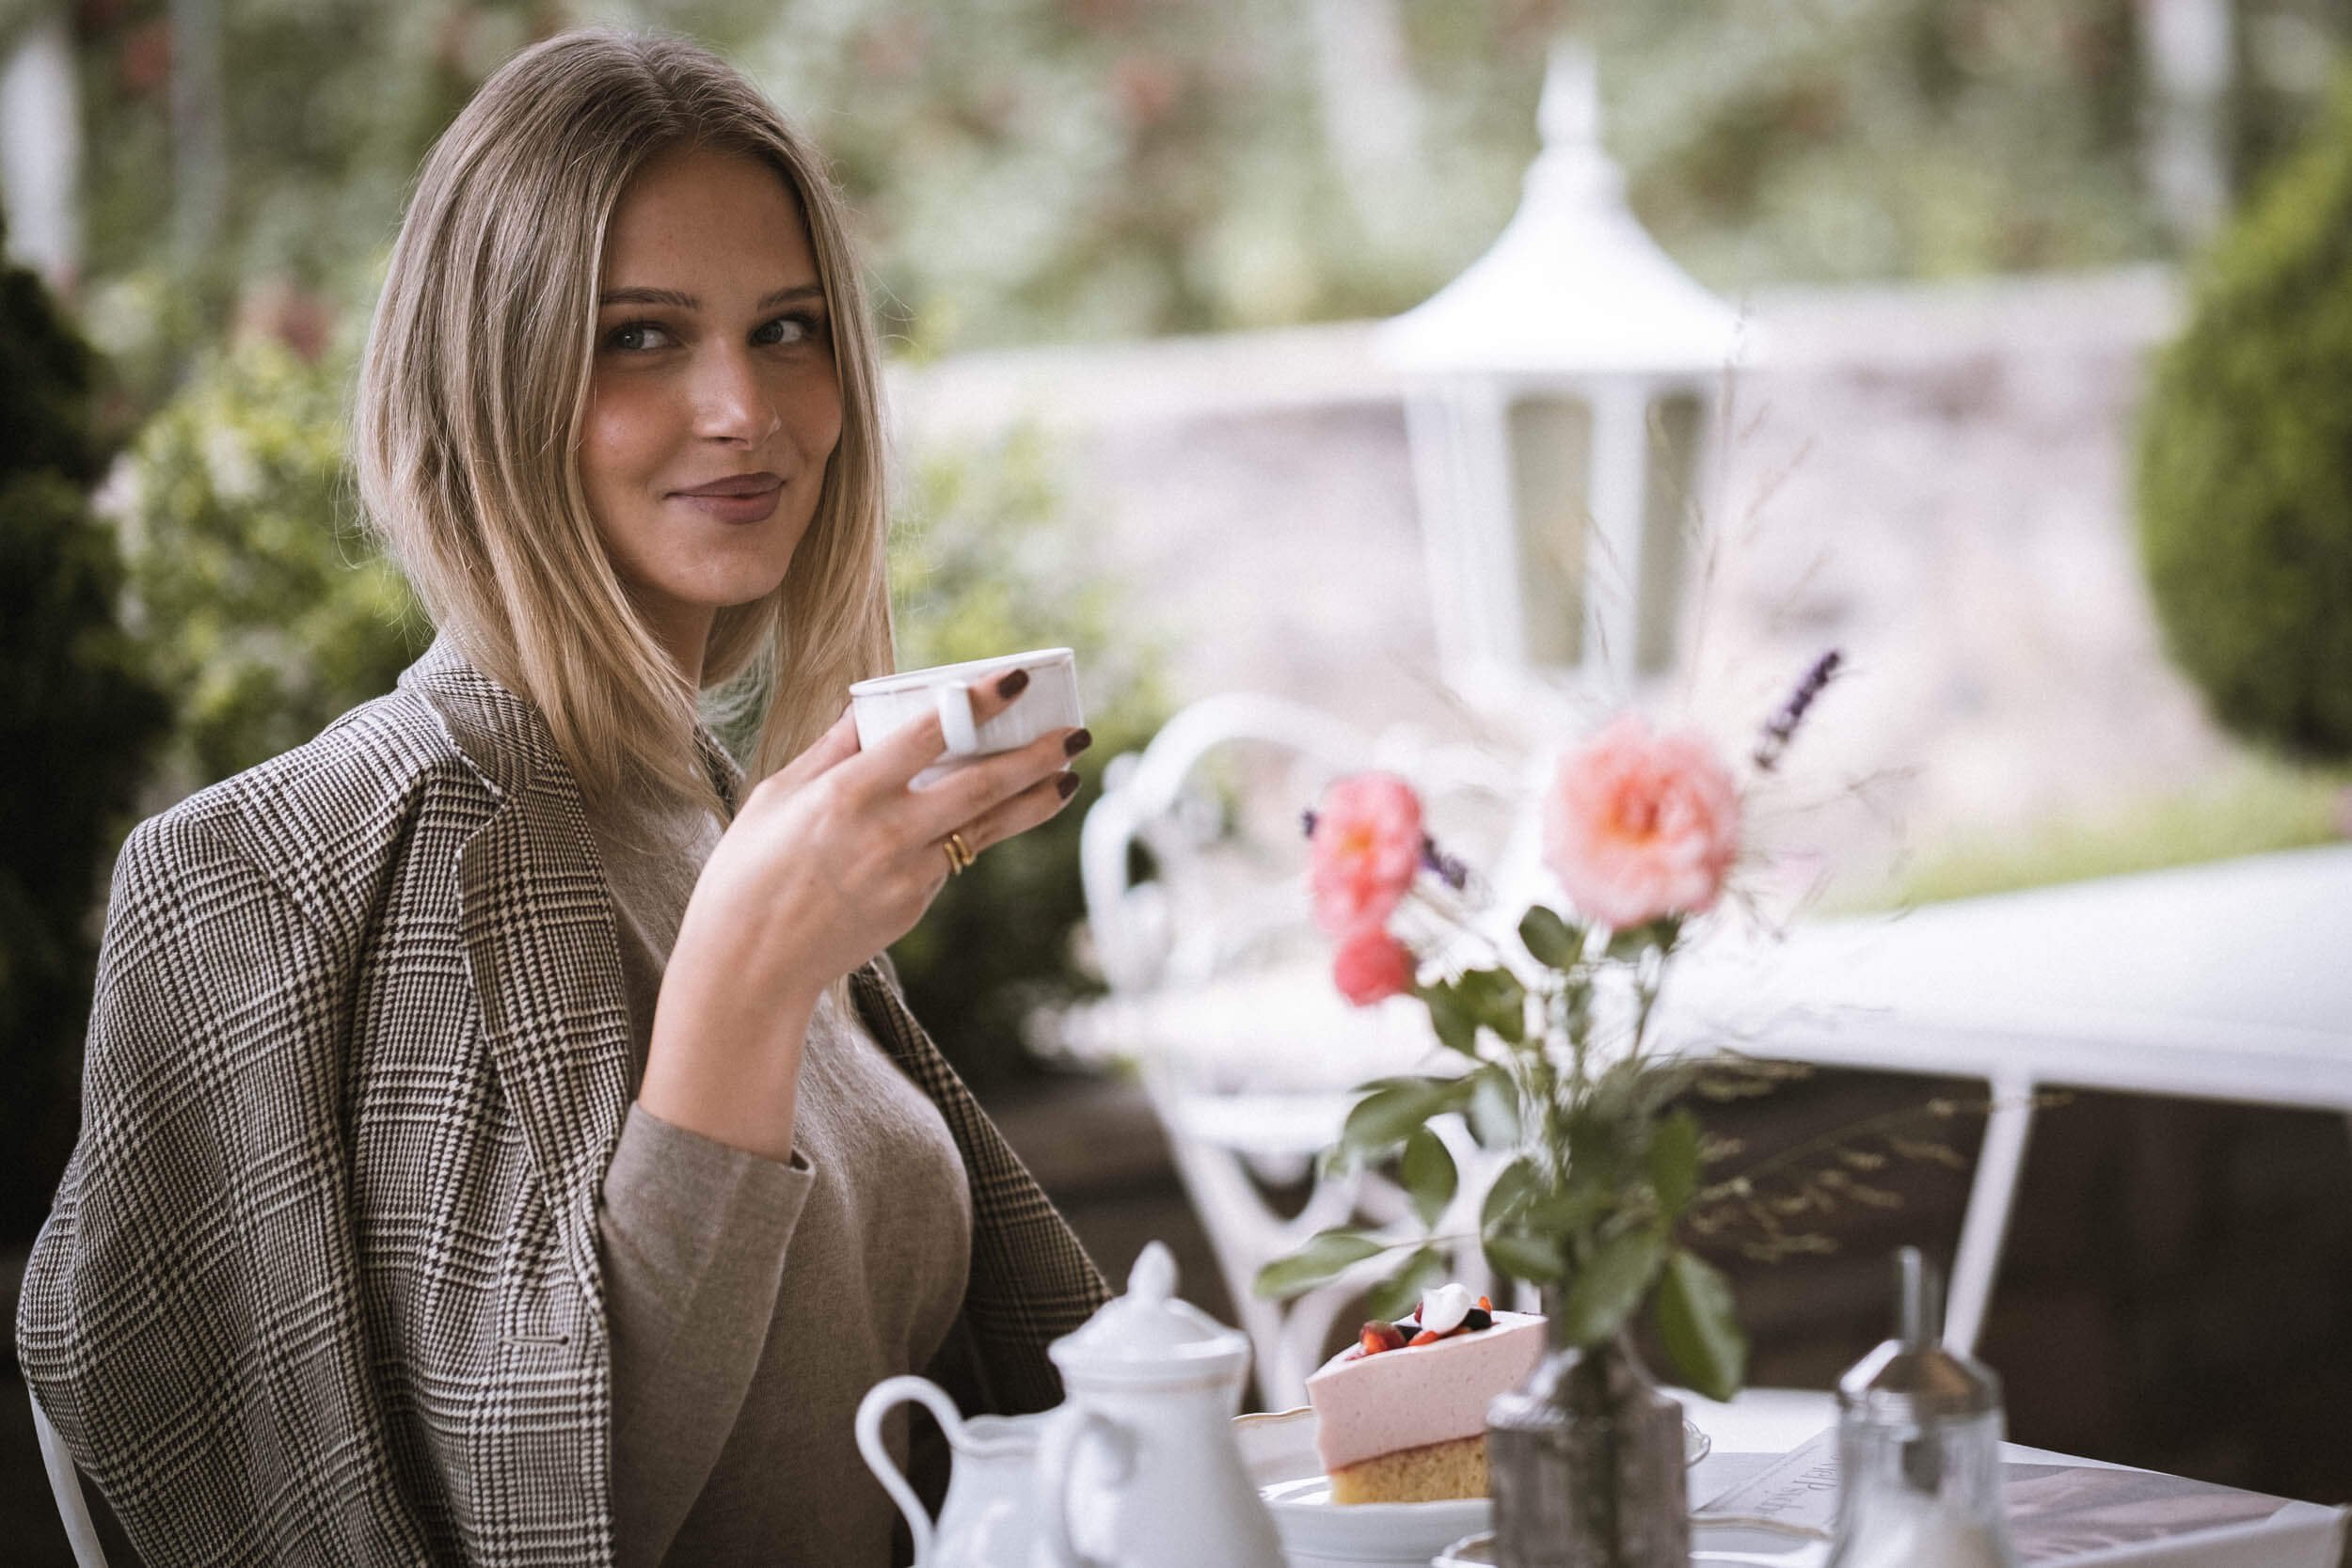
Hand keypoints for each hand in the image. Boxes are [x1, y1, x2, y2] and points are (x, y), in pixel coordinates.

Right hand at [640, 671, 1088, 1158]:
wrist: (749, 964)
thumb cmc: (749, 870)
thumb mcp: (777, 795)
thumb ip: (832, 751)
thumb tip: (871, 708)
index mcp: (847, 793)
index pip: (929, 734)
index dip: (978, 703)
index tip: (1017, 680)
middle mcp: (887, 832)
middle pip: (981, 784)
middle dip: (1036, 756)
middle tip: (1075, 732)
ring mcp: (907, 874)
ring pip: (988, 828)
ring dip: (1035, 799)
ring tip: (1070, 776)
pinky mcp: (915, 904)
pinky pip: (953, 857)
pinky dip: (978, 831)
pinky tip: (997, 812)